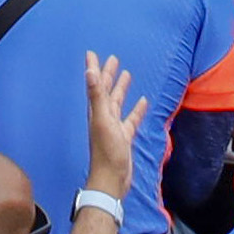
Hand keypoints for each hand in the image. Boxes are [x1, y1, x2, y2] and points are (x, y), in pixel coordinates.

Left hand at [78, 49, 143, 195]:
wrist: (112, 180)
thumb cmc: (106, 151)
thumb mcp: (102, 120)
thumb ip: (97, 96)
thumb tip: (89, 71)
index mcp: (97, 111)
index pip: (95, 85)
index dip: (94, 69)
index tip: (91, 53)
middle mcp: (104, 117)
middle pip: (107, 91)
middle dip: (109, 75)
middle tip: (113, 59)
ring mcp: (114, 127)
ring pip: (118, 103)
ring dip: (122, 89)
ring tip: (127, 74)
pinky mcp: (124, 137)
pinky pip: (131, 119)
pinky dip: (137, 109)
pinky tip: (144, 101)